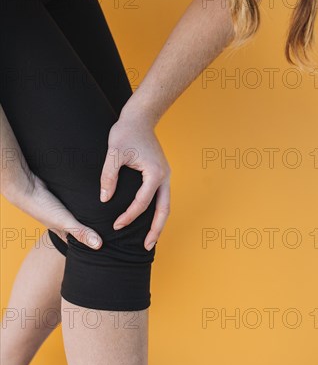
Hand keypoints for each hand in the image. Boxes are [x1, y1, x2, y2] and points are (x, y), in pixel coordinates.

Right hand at [7, 172, 102, 248]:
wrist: (28, 187)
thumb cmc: (43, 208)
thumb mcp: (64, 222)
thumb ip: (80, 232)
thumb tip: (99, 245)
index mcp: (63, 233)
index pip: (79, 244)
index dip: (90, 246)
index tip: (105, 247)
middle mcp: (64, 223)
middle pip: (82, 229)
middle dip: (94, 229)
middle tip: (110, 229)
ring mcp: (64, 211)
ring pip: (81, 215)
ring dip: (91, 214)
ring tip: (107, 213)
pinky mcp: (65, 199)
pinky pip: (78, 204)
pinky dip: (85, 203)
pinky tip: (96, 197)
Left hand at [99, 113, 170, 250]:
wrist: (140, 117)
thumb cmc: (126, 132)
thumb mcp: (114, 153)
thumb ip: (109, 177)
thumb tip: (104, 200)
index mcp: (155, 173)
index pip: (143, 202)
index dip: (129, 216)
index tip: (116, 225)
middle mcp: (164, 176)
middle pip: (164, 209)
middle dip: (156, 229)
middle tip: (147, 247)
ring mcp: (165, 175)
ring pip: (165, 204)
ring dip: (159, 222)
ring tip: (150, 240)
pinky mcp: (160, 173)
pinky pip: (161, 197)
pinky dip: (157, 211)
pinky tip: (148, 220)